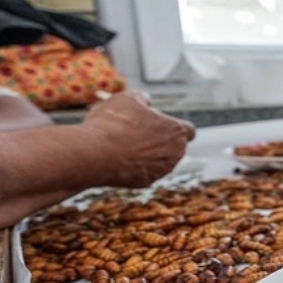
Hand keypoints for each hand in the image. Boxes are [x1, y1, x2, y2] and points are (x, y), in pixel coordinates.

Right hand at [81, 92, 195, 187]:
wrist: (94, 154)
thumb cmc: (112, 123)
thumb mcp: (127, 99)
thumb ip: (142, 99)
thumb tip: (146, 102)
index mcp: (177, 132)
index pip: (188, 130)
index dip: (172, 124)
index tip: (158, 122)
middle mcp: (175, 154)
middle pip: (173, 146)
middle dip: (159, 139)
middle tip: (135, 131)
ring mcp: (161, 171)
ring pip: (159, 160)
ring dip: (146, 153)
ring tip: (122, 143)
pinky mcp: (146, 183)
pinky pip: (143, 171)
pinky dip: (134, 166)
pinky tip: (117, 157)